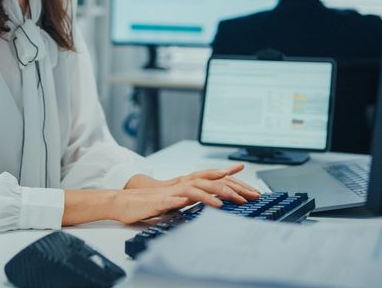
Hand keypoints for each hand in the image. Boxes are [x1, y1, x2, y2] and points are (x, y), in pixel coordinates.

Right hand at [114, 164, 260, 223]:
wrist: (129, 201)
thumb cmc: (155, 201)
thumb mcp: (182, 197)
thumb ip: (198, 195)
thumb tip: (217, 199)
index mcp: (189, 181)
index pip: (216, 177)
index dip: (235, 179)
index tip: (253, 186)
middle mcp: (184, 182)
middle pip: (212, 181)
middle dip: (233, 188)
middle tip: (250, 196)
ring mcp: (173, 190)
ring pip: (197, 188)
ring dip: (214, 194)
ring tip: (230, 202)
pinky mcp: (162, 200)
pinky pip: (177, 200)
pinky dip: (188, 201)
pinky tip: (196, 205)